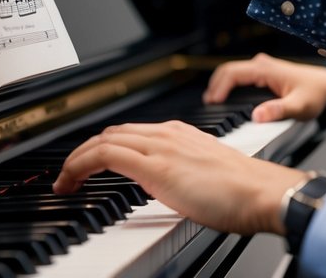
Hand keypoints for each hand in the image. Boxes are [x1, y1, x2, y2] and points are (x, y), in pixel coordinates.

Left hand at [52, 120, 304, 235]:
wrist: (262, 192)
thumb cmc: (246, 192)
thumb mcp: (209, 176)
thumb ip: (188, 176)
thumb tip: (173, 191)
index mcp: (182, 135)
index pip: (131, 133)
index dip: (104, 148)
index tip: (90, 166)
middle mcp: (169, 134)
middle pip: (112, 133)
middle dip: (84, 152)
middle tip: (69, 175)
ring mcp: (161, 147)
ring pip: (103, 140)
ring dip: (76, 160)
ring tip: (64, 181)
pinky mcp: (155, 166)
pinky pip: (105, 155)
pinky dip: (80, 165)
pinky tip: (71, 182)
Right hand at [204, 53, 325, 122]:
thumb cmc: (316, 93)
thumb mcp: (299, 106)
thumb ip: (279, 111)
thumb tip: (257, 117)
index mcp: (266, 69)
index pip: (232, 73)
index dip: (219, 88)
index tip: (212, 103)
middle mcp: (262, 64)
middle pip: (228, 71)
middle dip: (215, 86)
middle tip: (208, 106)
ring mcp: (263, 67)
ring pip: (233, 73)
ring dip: (221, 85)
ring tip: (213, 104)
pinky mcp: (264, 73)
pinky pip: (240, 76)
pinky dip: (229, 86)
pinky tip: (227, 99)